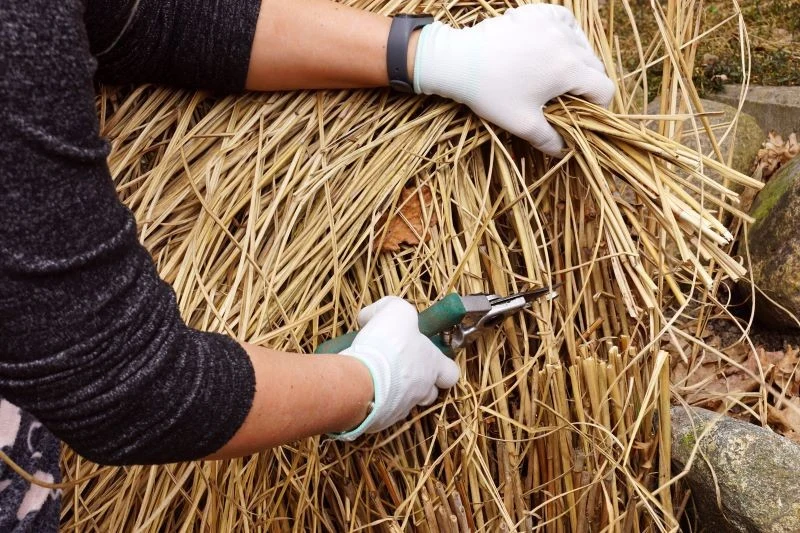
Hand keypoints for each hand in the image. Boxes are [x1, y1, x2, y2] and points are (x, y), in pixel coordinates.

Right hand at [334, 296, 460, 439]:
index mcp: (433, 366)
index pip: (451, 373)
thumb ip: (392, 307)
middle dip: (415, 381)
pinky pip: (378, 411)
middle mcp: (422, 391)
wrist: (361, 381)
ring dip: (391, 391)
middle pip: (427, 392)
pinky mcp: (378, 421)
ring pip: (402, 402)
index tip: (427, 356)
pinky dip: (371, 400)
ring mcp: (401, 409)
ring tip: (372, 375)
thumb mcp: (396, 311)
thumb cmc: (387, 346)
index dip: (442, 366)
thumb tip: (371, 316)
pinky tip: (358, 386)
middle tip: (396, 366)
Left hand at [412, 4, 614, 155]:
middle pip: (595, 65)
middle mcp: (567, 42)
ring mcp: (552, 24)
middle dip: (588, 85)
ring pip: (581, 43)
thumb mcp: (522, 124)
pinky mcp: (537, 12)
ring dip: (578, 60)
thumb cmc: (492, 94)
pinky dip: (566, 32)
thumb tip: (563, 151)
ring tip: (560, 75)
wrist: (460, 62)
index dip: (600, 107)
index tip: (587, 116)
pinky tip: (556, 44)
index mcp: (569, 70)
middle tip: (570, 100)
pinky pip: (564, 20)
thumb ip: (548, 139)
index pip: (604, 88)